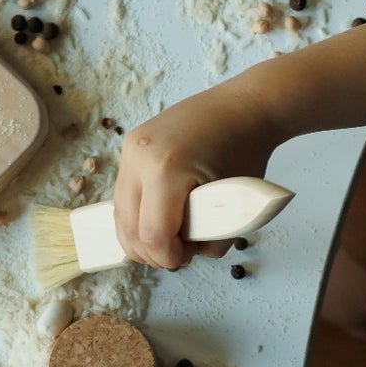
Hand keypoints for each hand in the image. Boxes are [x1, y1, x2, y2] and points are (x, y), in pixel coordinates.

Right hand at [111, 73, 279, 269]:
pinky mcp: (129, 144)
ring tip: (168, 238)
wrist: (243, 108)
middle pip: (128, 228)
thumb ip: (211, 239)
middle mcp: (140, 157)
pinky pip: (123, 193)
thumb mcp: (237, 205)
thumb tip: (188, 253)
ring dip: (140, 235)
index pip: (153, 235)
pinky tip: (160, 217)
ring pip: (119, 213)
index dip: (167, 257)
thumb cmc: (246, 152)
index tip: (184, 259)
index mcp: (166, 170)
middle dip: (151, 252)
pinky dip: (137, 213)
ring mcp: (130, 148)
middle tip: (176, 255)